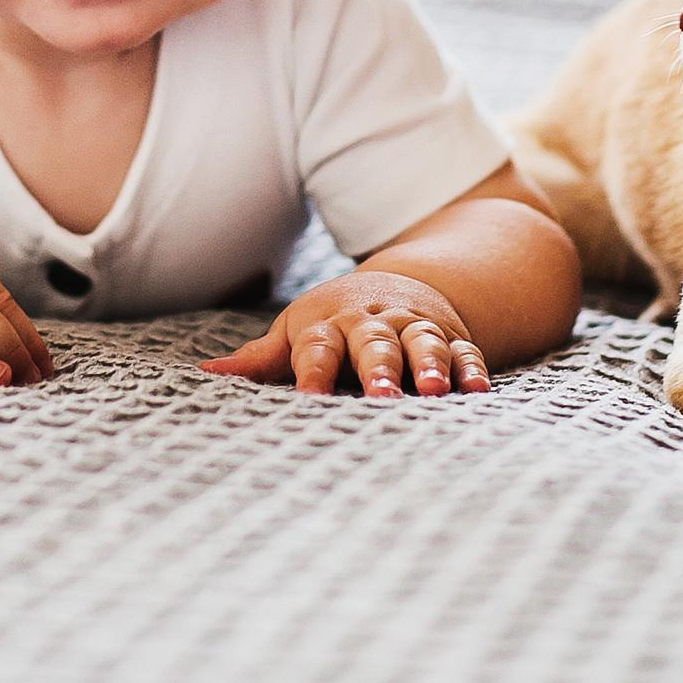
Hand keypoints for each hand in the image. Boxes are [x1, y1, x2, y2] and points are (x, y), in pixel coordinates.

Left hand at [200, 271, 489, 397]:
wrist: (398, 287)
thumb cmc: (334, 324)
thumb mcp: (297, 333)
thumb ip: (260, 358)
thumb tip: (205, 371)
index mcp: (330, 325)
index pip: (318, 346)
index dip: (313, 370)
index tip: (309, 396)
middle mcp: (374, 324)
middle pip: (375, 342)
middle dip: (378, 368)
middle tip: (380, 395)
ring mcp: (415, 328)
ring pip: (422, 342)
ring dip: (428, 365)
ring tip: (431, 390)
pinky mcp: (450, 338)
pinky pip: (463, 351)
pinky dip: (470, 368)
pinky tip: (476, 389)